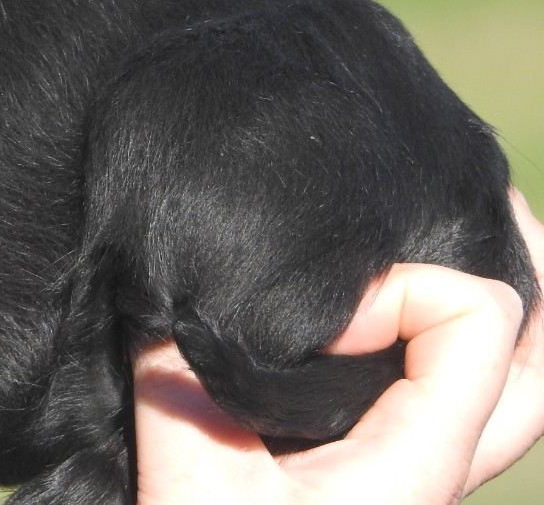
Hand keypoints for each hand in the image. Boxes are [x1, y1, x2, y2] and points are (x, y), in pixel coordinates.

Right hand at [133, 190, 543, 503]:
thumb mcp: (188, 472)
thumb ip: (179, 370)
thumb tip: (168, 274)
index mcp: (416, 466)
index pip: (478, 321)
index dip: (401, 286)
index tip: (318, 312)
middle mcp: (442, 470)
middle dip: (530, 272)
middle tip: (475, 200)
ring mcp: (422, 479)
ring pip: (518, 390)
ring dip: (500, 313)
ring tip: (451, 244)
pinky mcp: (386, 480)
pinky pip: (462, 400)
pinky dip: (452, 343)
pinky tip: (394, 312)